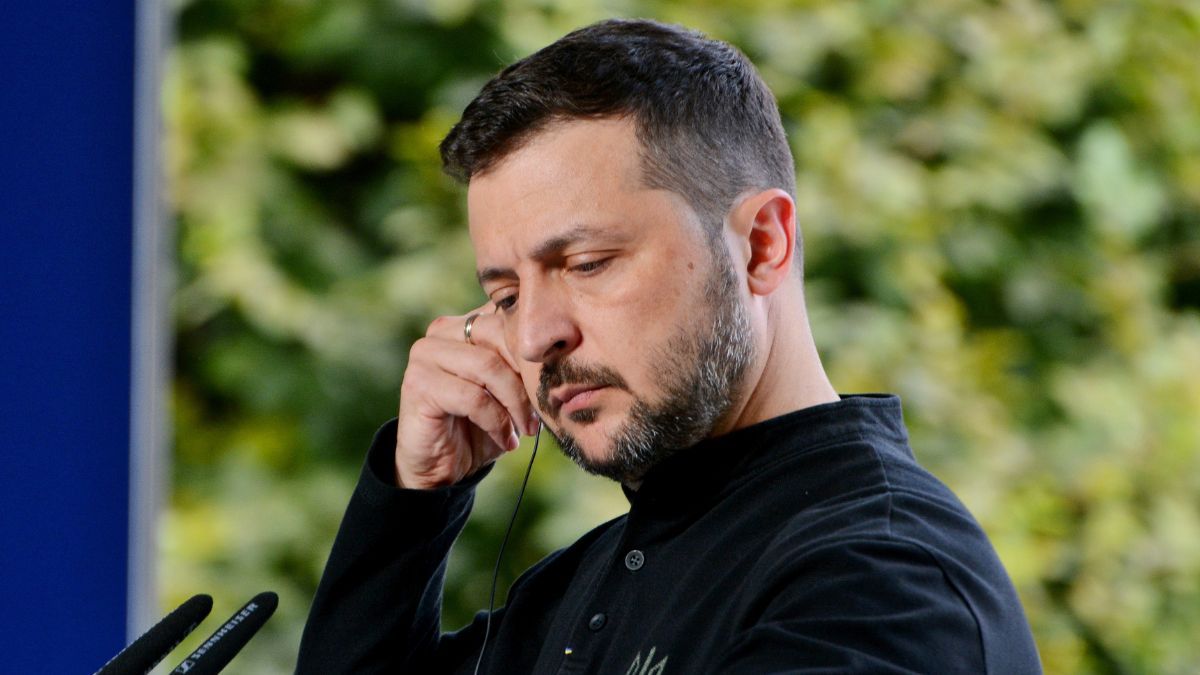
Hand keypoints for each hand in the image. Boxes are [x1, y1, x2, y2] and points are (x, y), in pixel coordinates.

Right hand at [394, 303, 537, 488]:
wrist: (443, 469)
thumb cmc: (481, 425)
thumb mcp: (510, 389)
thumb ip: (523, 362)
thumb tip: (559, 349)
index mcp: (465, 324)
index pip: (509, 317)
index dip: (535, 352)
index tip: (550, 385)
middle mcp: (441, 332)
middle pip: (499, 335)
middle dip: (527, 376)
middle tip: (540, 409)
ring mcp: (425, 355)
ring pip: (488, 366)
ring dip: (515, 403)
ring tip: (526, 428)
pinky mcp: (419, 384)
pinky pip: (473, 397)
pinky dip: (497, 422)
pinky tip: (506, 440)